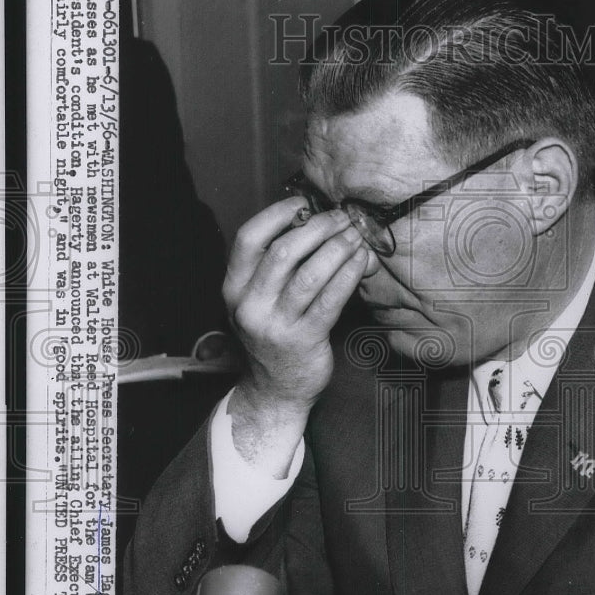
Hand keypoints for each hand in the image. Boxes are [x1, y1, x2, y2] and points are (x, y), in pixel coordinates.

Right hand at [222, 198, 368, 461]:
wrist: (274, 391)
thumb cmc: (273, 337)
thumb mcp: (259, 301)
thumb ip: (275, 268)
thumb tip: (315, 223)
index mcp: (233, 288)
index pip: (249, 239)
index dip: (277, 215)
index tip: (303, 203)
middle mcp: (249, 305)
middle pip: (284, 251)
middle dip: (318, 228)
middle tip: (342, 218)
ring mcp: (275, 324)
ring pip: (310, 273)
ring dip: (337, 248)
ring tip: (355, 236)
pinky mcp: (304, 339)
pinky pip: (330, 298)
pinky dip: (348, 274)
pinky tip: (361, 261)